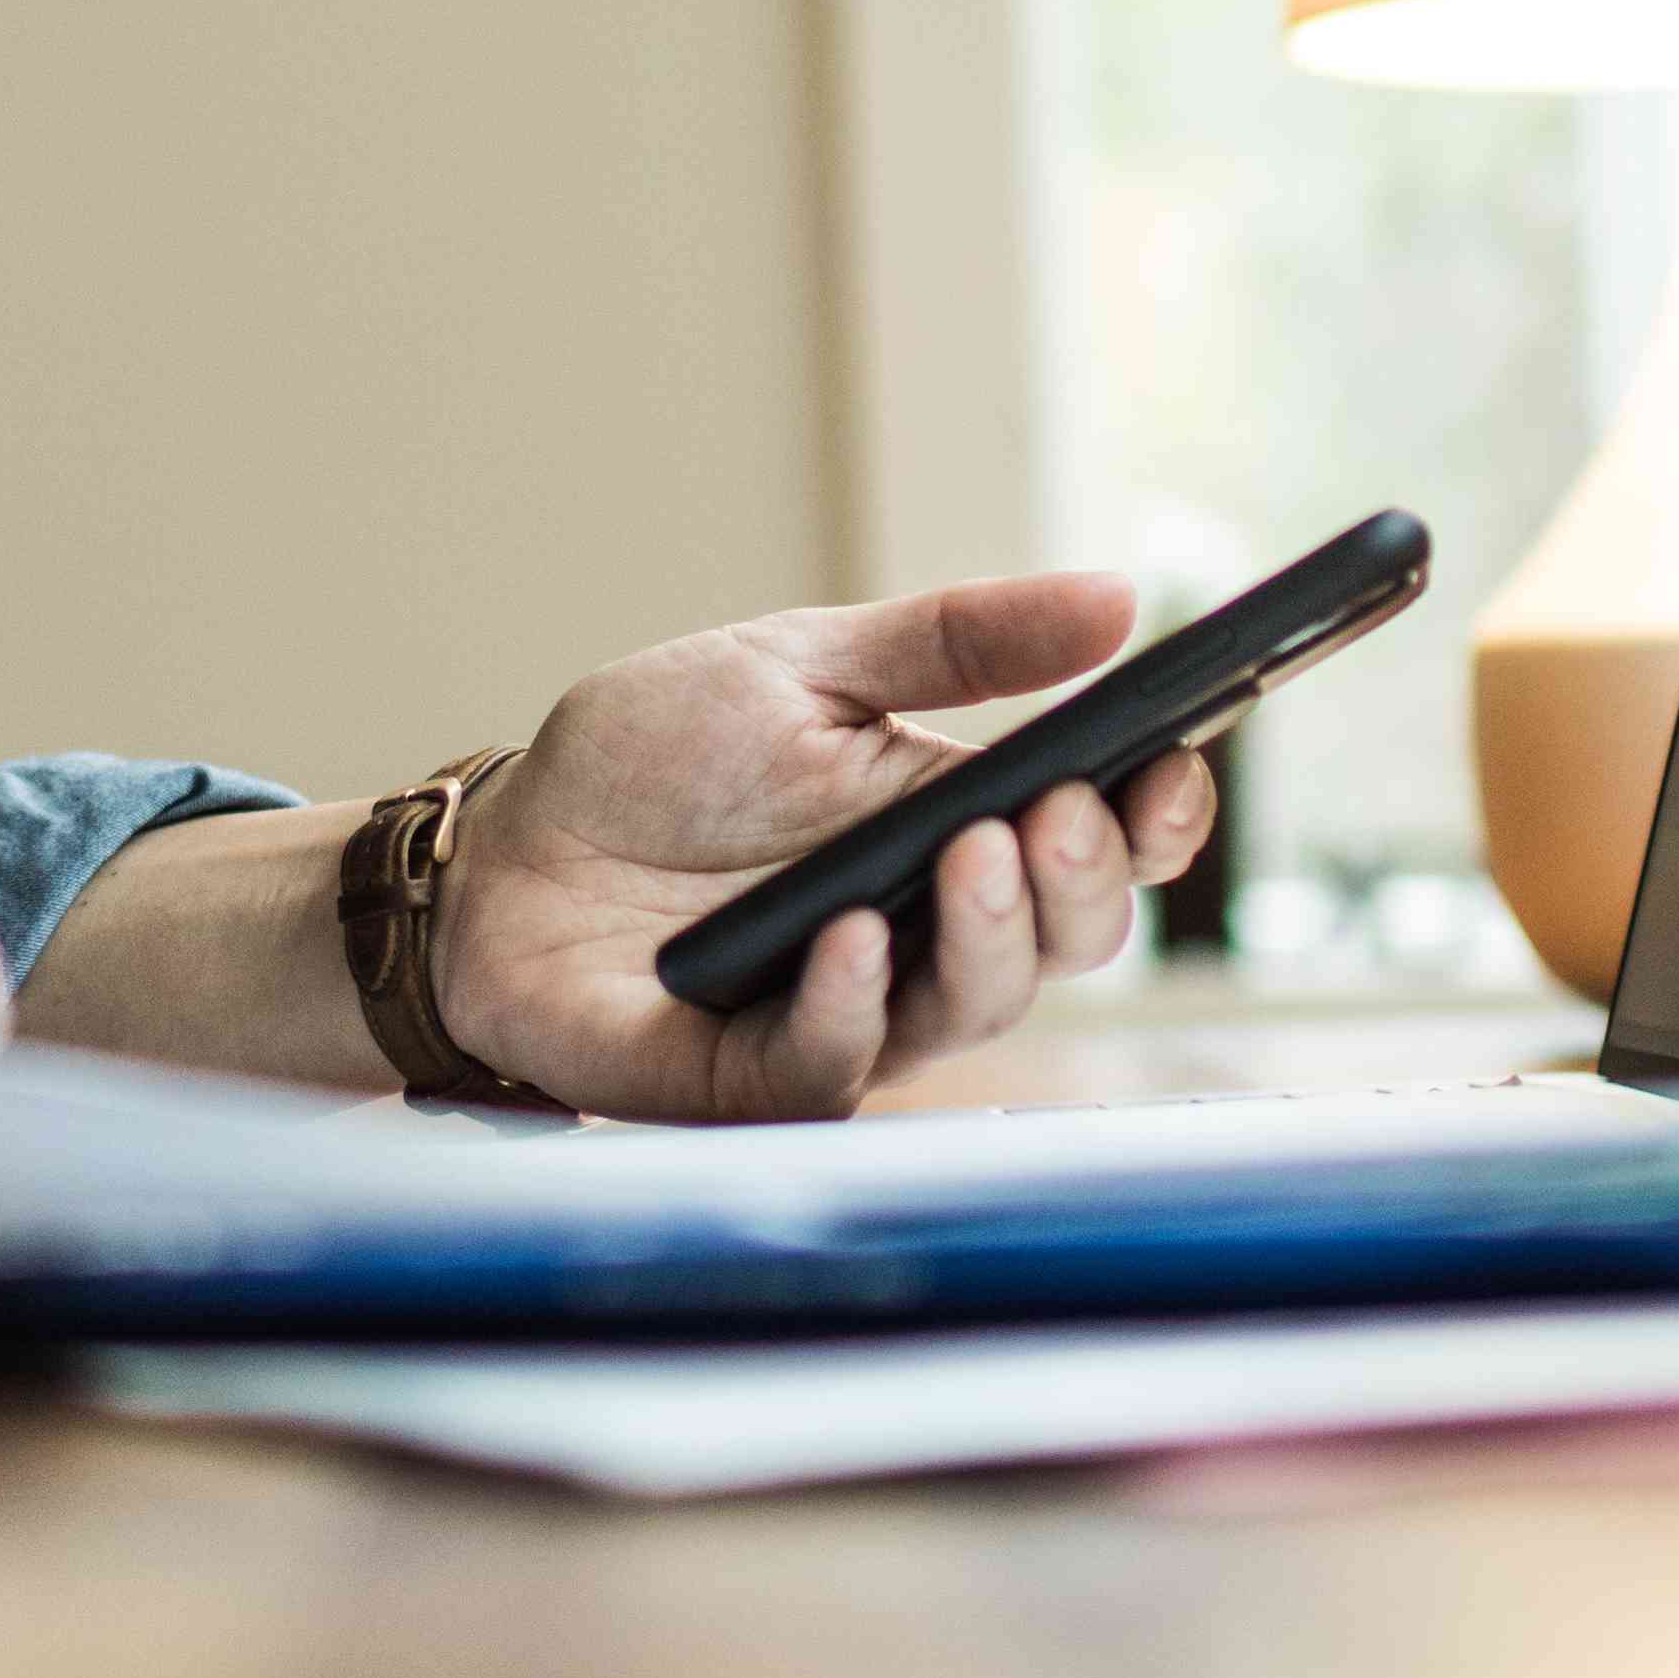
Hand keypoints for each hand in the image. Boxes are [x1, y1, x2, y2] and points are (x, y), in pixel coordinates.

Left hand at [424, 575, 1218, 1119]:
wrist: (501, 851)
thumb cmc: (657, 758)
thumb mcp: (806, 663)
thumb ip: (958, 643)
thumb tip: (1119, 600)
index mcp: (960, 829)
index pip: (1096, 845)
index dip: (1154, 820)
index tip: (1176, 765)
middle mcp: (930, 937)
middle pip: (1066, 939)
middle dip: (1084, 879)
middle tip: (1064, 809)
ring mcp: (853, 1014)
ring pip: (975, 1009)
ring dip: (991, 936)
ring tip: (972, 851)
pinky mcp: (755, 1077)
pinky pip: (834, 1064)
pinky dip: (851, 1004)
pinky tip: (850, 940)